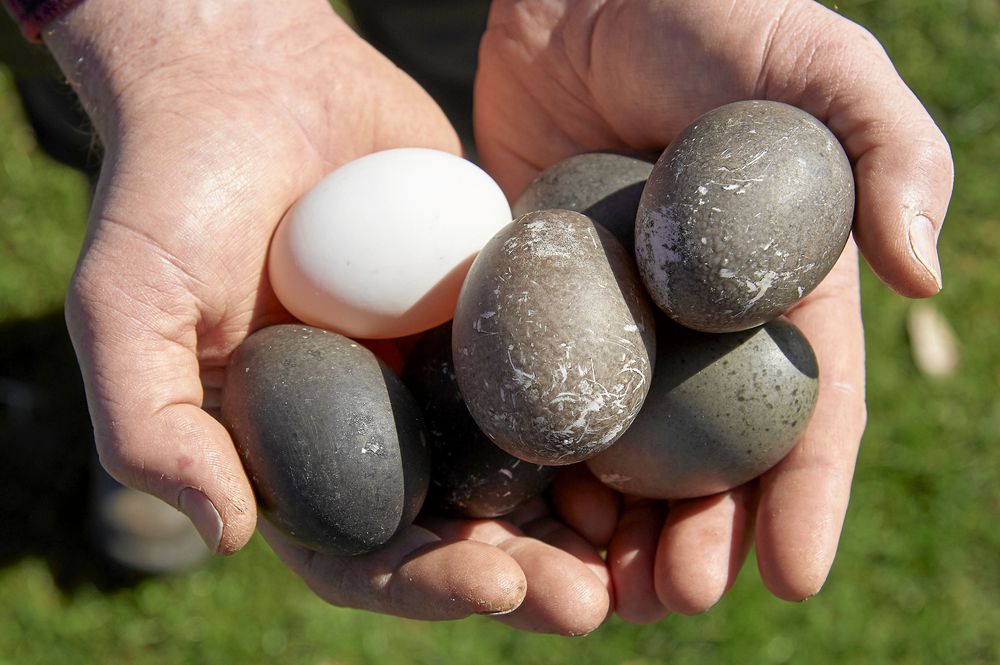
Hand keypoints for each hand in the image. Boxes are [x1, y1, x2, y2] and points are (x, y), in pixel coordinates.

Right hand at [45, 0, 607, 633]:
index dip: (425, 580)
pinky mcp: (483, 306)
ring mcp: (432, 366)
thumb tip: (229, 535)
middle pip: (452, 523)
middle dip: (520, 568)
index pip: (358, 548)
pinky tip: (636, 436)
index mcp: (289, 450)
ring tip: (631, 544)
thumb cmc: (171, 187)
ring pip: (510, 463)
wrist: (246, 73)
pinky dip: (588, 412)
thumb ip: (154, 424)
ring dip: (570, 514)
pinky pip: (541, 368)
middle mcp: (370, 421)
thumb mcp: (128, 304)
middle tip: (589, 599)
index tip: (498, 585)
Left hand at [475, 0, 953, 620]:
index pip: (803, 410)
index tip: (788, 577)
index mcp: (779, 293)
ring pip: (621, 450)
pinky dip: (536, 461)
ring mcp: (613, 322)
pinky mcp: (535, 304)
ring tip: (597, 589)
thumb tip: (923, 270)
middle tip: (674, 600)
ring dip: (614, 527)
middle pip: (706, 457)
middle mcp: (696, 325)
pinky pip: (537, 397)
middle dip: (700, 538)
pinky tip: (523, 511)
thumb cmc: (714, 14)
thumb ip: (886, 151)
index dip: (803, 497)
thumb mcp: (819, 65)